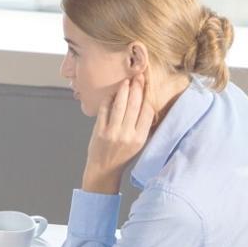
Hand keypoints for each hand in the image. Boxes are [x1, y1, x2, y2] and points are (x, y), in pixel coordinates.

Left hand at [82, 74, 154, 194]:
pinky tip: (113, 92)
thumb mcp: (139, 144)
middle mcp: (127, 135)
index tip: (148, 85)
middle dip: (137, 88)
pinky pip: (105, 109)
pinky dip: (109, 99)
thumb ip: (143, 126)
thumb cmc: (123, 156)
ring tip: (127, 81)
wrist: (104, 170)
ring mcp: (112, 132)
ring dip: (123, 90)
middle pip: (134, 105)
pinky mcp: (100, 130)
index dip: (148, 96)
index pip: (147, 112)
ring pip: (120, 105)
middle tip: (139, 76)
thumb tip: (147, 103)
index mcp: (140, 138)